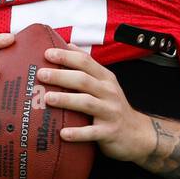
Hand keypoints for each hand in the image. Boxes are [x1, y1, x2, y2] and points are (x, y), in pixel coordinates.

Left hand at [37, 43, 156, 164]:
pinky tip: (63, 133)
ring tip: (48, 98)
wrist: (138, 133)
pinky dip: (77, 133)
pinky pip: (92, 132)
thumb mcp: (105, 83)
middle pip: (83, 80)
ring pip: (87, 103)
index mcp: (105, 79)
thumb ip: (88, 66)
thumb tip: (67, 45)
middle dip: (61, 76)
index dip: (66, 56)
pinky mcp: (109, 132)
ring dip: (66, 100)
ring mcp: (110, 112)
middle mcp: (109, 92)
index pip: (86, 62)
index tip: (47, 53)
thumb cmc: (113, 106)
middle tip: (42, 74)